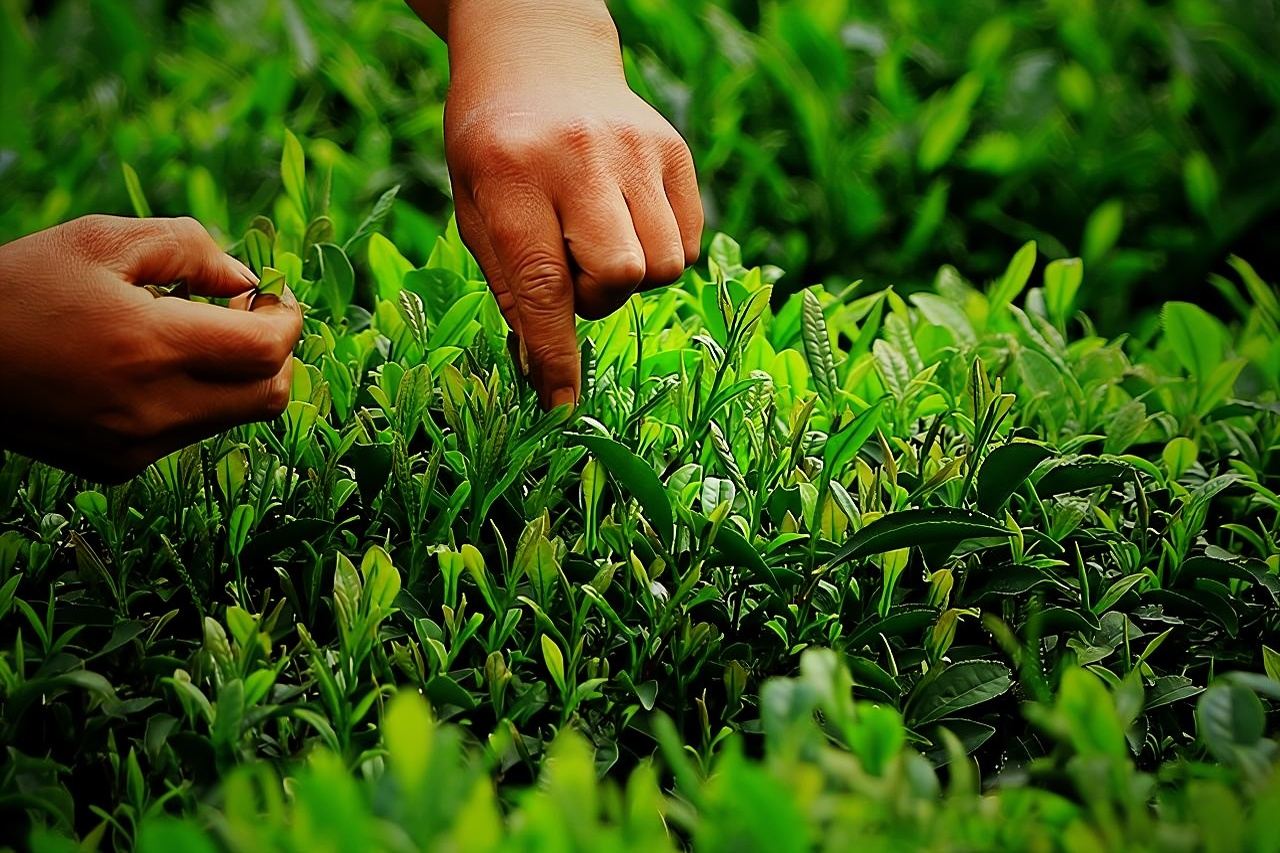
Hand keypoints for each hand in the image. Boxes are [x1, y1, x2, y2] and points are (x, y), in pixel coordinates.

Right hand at [0, 215, 302, 482]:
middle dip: (275, 354)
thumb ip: (190, 250)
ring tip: (192, 336)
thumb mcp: (103, 241)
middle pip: (268, 396)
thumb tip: (246, 282)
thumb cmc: (21, 287)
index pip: (268, 351)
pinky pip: (187, 435)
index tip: (274, 297)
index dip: (287, 320)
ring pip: (231, 418)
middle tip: (246, 318)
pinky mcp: (117, 466)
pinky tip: (152, 369)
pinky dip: (193, 401)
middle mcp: (152, 409)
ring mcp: (136, 446)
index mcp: (152, 347)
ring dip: (234, 378)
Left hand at [440, 0, 702, 408]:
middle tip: (572, 271)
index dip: (554, 354)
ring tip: (598, 243)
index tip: (561, 405)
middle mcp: (579, 156)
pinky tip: (625, 220)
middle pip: (623, 274)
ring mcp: (636, 148)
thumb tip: (546, 373)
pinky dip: (660, 251)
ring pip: (665, 264)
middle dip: (599, 297)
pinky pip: (689, 242)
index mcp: (511, 172)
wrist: (539, 53)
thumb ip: (514, 286)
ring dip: (631, 278)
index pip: (543, 283)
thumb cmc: (495, 147)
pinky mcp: (674, 149)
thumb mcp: (475, 209)